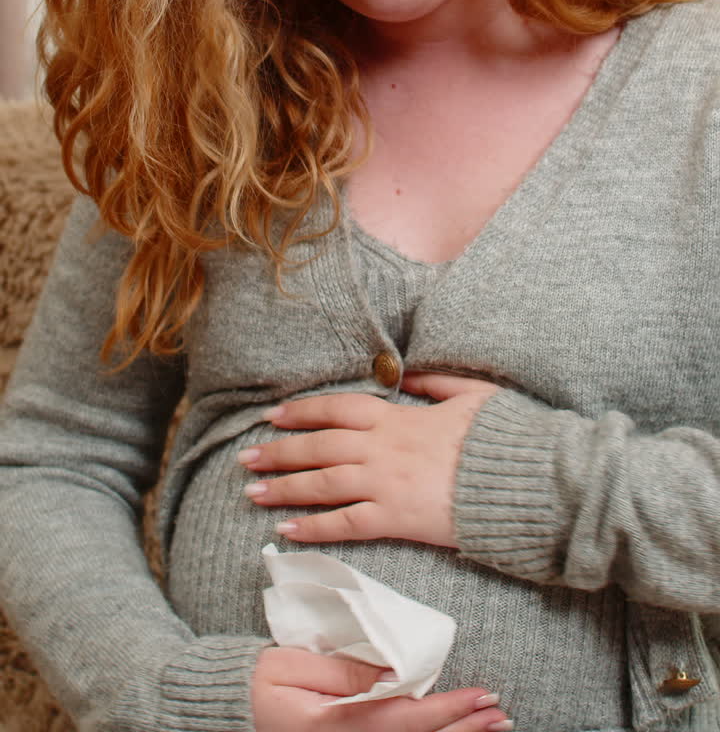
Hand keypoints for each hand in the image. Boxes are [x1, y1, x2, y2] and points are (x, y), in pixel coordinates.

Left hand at [240, 372, 497, 545]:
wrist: (521, 481)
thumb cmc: (501, 436)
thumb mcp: (471, 394)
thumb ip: (437, 382)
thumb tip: (411, 374)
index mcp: (398, 416)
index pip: (337, 409)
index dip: (302, 411)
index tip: (275, 415)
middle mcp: (382, 448)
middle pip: (318, 446)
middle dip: (279, 451)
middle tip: (246, 457)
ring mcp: (384, 485)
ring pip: (322, 484)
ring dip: (284, 487)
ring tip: (252, 491)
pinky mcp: (394, 520)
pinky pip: (344, 524)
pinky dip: (312, 526)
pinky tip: (287, 530)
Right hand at [252, 647, 511, 731]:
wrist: (235, 709)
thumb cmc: (261, 682)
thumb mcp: (292, 666)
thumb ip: (342, 669)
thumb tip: (392, 670)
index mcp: (338, 726)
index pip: (406, 719)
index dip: (447, 710)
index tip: (482, 696)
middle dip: (464, 728)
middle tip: (501, 713)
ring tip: (492, 724)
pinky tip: (454, 731)